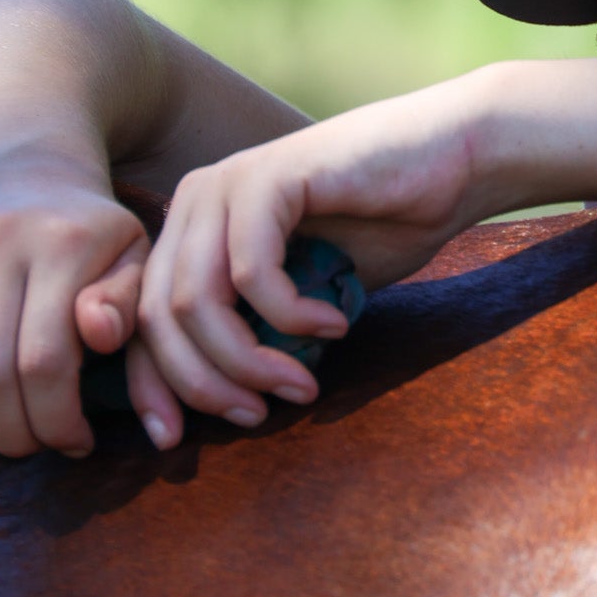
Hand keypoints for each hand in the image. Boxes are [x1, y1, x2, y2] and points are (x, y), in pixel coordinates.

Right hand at [0, 147, 181, 457]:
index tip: (79, 442)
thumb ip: (126, 300)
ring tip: (13, 433)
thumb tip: (98, 336)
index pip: (45, 359)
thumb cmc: (96, 231)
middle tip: (42, 446)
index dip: (58, 417)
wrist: (33, 170)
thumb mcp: (133, 255)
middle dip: (17, 428)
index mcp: (63, 244)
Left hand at [136, 83, 482, 439]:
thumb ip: (259, 331)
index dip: (149, 386)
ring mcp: (227, 184)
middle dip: (202, 383)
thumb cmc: (388, 224)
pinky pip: (251, 273)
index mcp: (194, 228)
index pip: (142, 319)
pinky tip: (332, 325)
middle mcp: (195, 201)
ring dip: (247, 360)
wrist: (455, 157)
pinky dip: (290, 316)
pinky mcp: (268, 176)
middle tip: (257, 414)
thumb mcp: (308, 296)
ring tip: (299, 384)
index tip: (174, 440)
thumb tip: (221, 402)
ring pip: (198, 302)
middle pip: (159, 316)